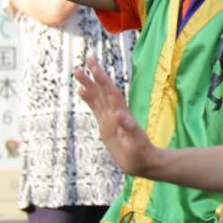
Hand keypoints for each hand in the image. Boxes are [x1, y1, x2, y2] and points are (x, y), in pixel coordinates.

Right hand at [74, 56, 158, 175]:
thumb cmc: (142, 154)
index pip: (111, 92)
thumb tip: (119, 114)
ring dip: (89, 85)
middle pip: (103, 91)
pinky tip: (82, 91)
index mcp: (122, 115)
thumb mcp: (136, 143)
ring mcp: (110, 119)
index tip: (94, 65)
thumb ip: (129, 129)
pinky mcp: (106, 126)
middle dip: (95, 75)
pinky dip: (89, 99)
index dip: (102, 79)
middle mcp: (116, 113)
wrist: (145, 162)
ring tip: (78, 72)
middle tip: (86, 59)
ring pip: (98, 98)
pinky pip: (96, 109)